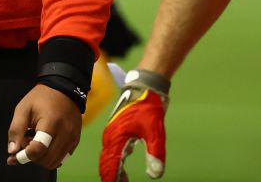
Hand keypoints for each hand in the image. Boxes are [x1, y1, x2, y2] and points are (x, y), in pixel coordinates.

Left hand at [6, 83, 82, 168]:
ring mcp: (73, 139)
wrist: (64, 90)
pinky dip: (50, 157)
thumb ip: (16, 130)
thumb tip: (12, 151)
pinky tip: (44, 145)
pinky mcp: (75, 142)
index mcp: (51, 123)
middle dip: (32, 157)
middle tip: (24, 143)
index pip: (39, 149)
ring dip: (40, 158)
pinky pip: (61, 159)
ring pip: (54, 162)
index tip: (13, 155)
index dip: (24, 156)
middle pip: (46, 159)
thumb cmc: (40, 98)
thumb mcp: (23, 109)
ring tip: (34, 143)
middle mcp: (65, 133)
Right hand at [99, 65, 169, 181]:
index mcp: (116, 138)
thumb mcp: (155, 131)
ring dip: (113, 173)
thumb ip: (155, 153)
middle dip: (110, 179)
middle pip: (105, 164)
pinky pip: (111, 153)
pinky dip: (115, 165)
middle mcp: (110, 138)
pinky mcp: (116, 133)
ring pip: (107, 160)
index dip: (111, 180)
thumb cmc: (148, 106)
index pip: (110, 166)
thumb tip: (155, 174)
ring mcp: (111, 135)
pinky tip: (123, 172)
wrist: (144, 88)